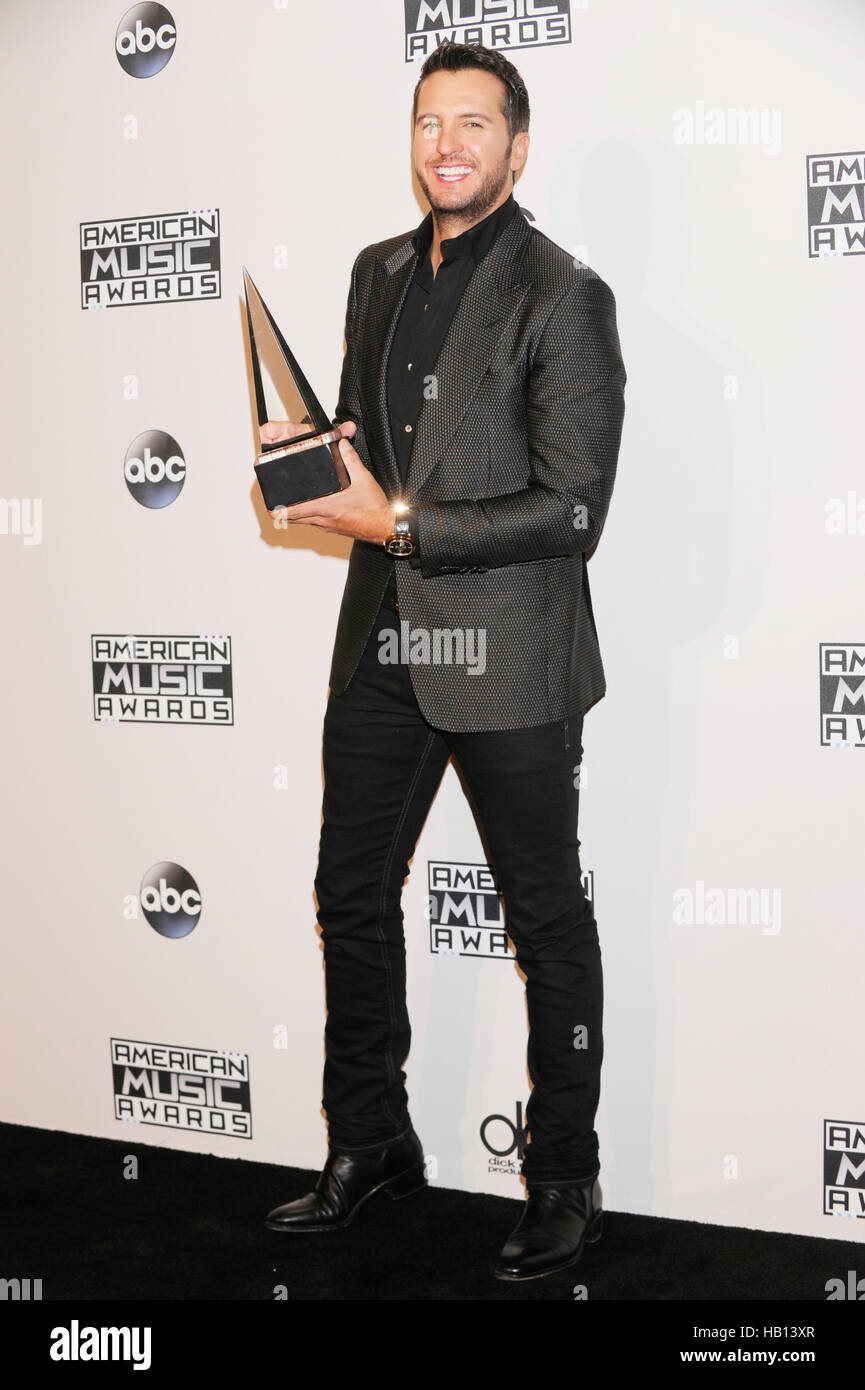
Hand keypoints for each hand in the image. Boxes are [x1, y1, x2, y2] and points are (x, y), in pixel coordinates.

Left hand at [261, 419, 395, 544]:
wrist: (384, 527)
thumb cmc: (375, 510)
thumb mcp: (364, 479)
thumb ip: (351, 460)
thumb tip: (342, 444)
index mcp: (326, 508)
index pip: (291, 512)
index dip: (275, 508)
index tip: (267, 501)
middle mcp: (322, 519)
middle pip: (290, 518)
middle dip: (279, 508)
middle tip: (272, 497)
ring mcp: (325, 525)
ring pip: (300, 520)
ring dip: (291, 511)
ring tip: (287, 499)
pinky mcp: (330, 527)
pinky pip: (311, 521)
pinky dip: (304, 513)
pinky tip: (309, 504)